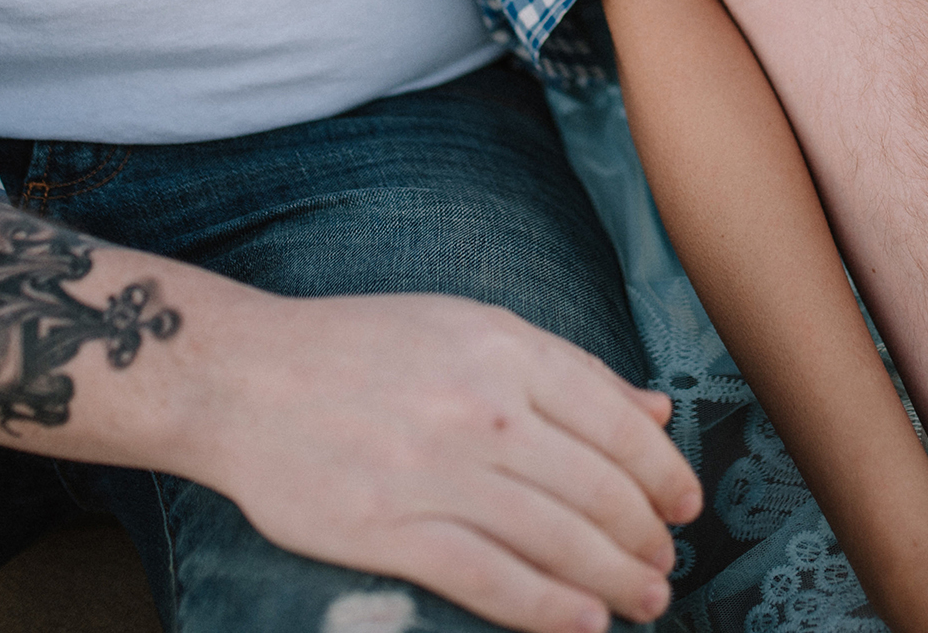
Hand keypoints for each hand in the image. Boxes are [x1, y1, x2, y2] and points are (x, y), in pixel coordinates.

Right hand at [188, 290, 703, 632]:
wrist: (242, 377)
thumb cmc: (360, 348)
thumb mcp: (468, 325)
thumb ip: (565, 369)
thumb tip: (654, 411)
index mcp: (505, 347)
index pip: (616, 422)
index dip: (663, 474)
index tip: (685, 505)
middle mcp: (481, 407)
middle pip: (597, 488)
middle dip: (647, 536)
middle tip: (668, 563)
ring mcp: (436, 472)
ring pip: (559, 540)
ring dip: (617, 579)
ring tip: (645, 599)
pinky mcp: (390, 530)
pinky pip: (493, 580)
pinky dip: (550, 610)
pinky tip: (586, 624)